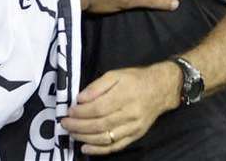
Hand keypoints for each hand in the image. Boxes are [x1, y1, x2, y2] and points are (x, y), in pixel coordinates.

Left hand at [62, 62, 180, 154]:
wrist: (161, 89)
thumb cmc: (135, 79)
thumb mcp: (115, 74)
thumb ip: (97, 86)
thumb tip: (80, 98)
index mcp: (123, 95)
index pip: (98, 108)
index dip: (81, 112)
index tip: (69, 111)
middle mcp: (129, 114)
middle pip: (100, 124)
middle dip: (79, 126)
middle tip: (65, 124)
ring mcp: (133, 127)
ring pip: (106, 137)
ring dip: (85, 138)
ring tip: (72, 134)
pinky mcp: (135, 136)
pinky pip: (116, 146)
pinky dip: (100, 150)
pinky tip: (86, 148)